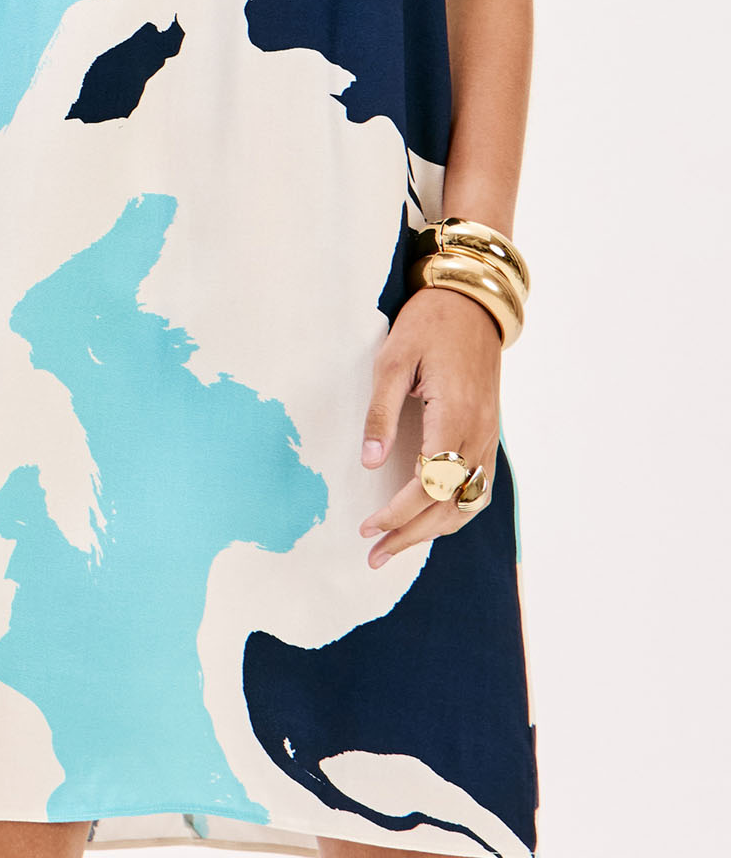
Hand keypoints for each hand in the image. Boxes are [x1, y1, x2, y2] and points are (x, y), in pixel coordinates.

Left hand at [357, 285, 501, 567]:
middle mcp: (478, 434)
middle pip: (450, 505)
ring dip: (434, 531)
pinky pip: (479, 487)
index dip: (398, 513)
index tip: (368, 527)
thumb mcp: (392, 358)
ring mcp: (489, 436)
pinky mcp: (489, 432)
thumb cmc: (428, 324)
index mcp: (454, 417)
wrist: (472, 302)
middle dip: (412, 535)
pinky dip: (455, 511)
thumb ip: (380, 412)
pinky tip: (432, 519)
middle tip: (374, 554)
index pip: (430, 486)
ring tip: (398, 546)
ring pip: (468, 502)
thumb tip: (370, 462)